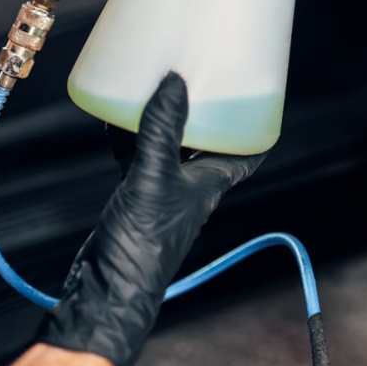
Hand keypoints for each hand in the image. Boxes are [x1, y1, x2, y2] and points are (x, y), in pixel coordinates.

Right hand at [37, 73, 265, 365]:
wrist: (106, 286)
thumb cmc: (142, 245)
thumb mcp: (153, 177)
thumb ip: (163, 130)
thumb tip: (176, 81)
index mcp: (211, 181)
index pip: (250, 150)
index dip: (259, 122)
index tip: (260, 93)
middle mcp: (192, 185)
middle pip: (208, 140)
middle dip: (206, 111)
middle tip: (202, 79)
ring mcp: (163, 190)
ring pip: (171, 145)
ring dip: (166, 120)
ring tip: (158, 88)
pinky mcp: (135, 195)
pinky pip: (138, 156)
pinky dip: (131, 137)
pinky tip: (117, 119)